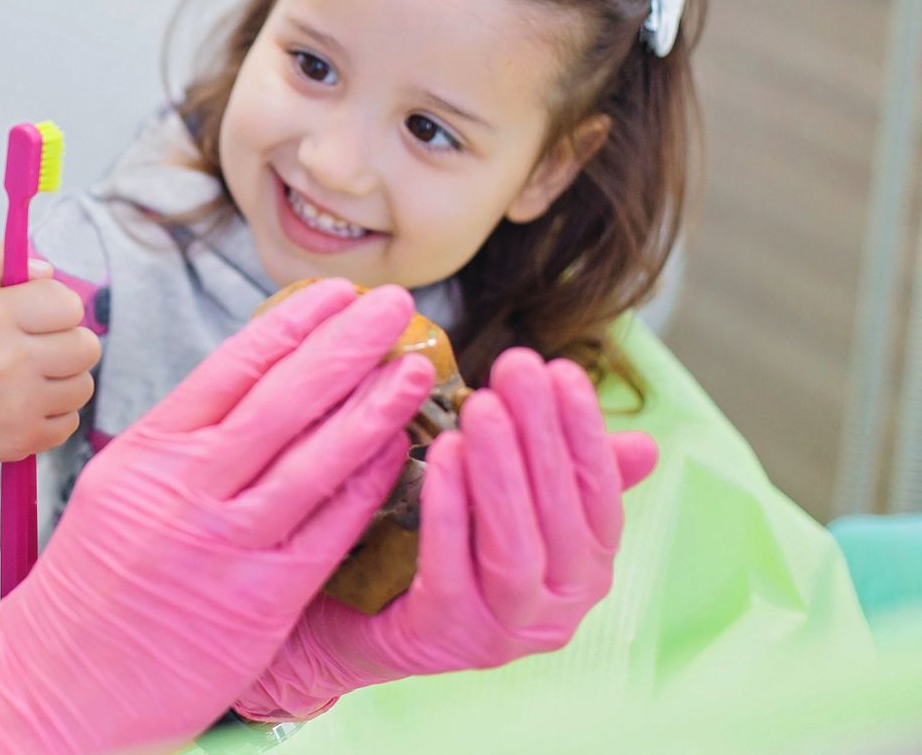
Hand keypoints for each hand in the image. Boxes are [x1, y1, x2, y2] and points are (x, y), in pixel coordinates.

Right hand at [0, 243, 98, 502]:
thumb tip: (47, 271)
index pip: (67, 303)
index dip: (60, 307)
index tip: (42, 316)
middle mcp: (6, 360)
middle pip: (86, 347)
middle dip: (70, 343)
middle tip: (43, 348)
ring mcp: (17, 404)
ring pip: (83, 386)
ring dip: (65, 380)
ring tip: (34, 377)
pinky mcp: (23, 439)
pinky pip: (70, 421)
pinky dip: (54, 414)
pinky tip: (26, 405)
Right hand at [0, 281, 436, 754]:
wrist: (53, 683)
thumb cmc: (87, 589)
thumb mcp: (115, 489)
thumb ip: (177, 446)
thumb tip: (246, 394)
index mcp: (147, 452)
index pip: (231, 367)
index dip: (292, 323)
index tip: (334, 292)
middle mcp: (185, 489)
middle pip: (282, 399)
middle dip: (346, 345)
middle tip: (394, 306)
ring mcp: (223, 545)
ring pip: (315, 461)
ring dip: (373, 409)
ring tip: (413, 370)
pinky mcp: (256, 604)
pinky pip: (327, 532)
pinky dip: (366, 488)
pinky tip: (398, 455)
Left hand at [235, 347, 660, 722]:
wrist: (359, 620)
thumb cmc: (447, 548)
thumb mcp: (512, 508)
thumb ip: (567, 476)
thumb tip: (646, 444)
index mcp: (584, 573)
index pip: (600, 498)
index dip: (585, 433)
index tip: (561, 369)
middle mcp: (557, 610)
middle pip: (560, 519)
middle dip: (541, 437)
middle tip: (517, 368)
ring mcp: (503, 631)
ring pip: (513, 548)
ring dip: (501, 471)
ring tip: (481, 406)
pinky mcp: (445, 636)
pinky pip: (451, 568)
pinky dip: (450, 508)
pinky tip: (441, 454)